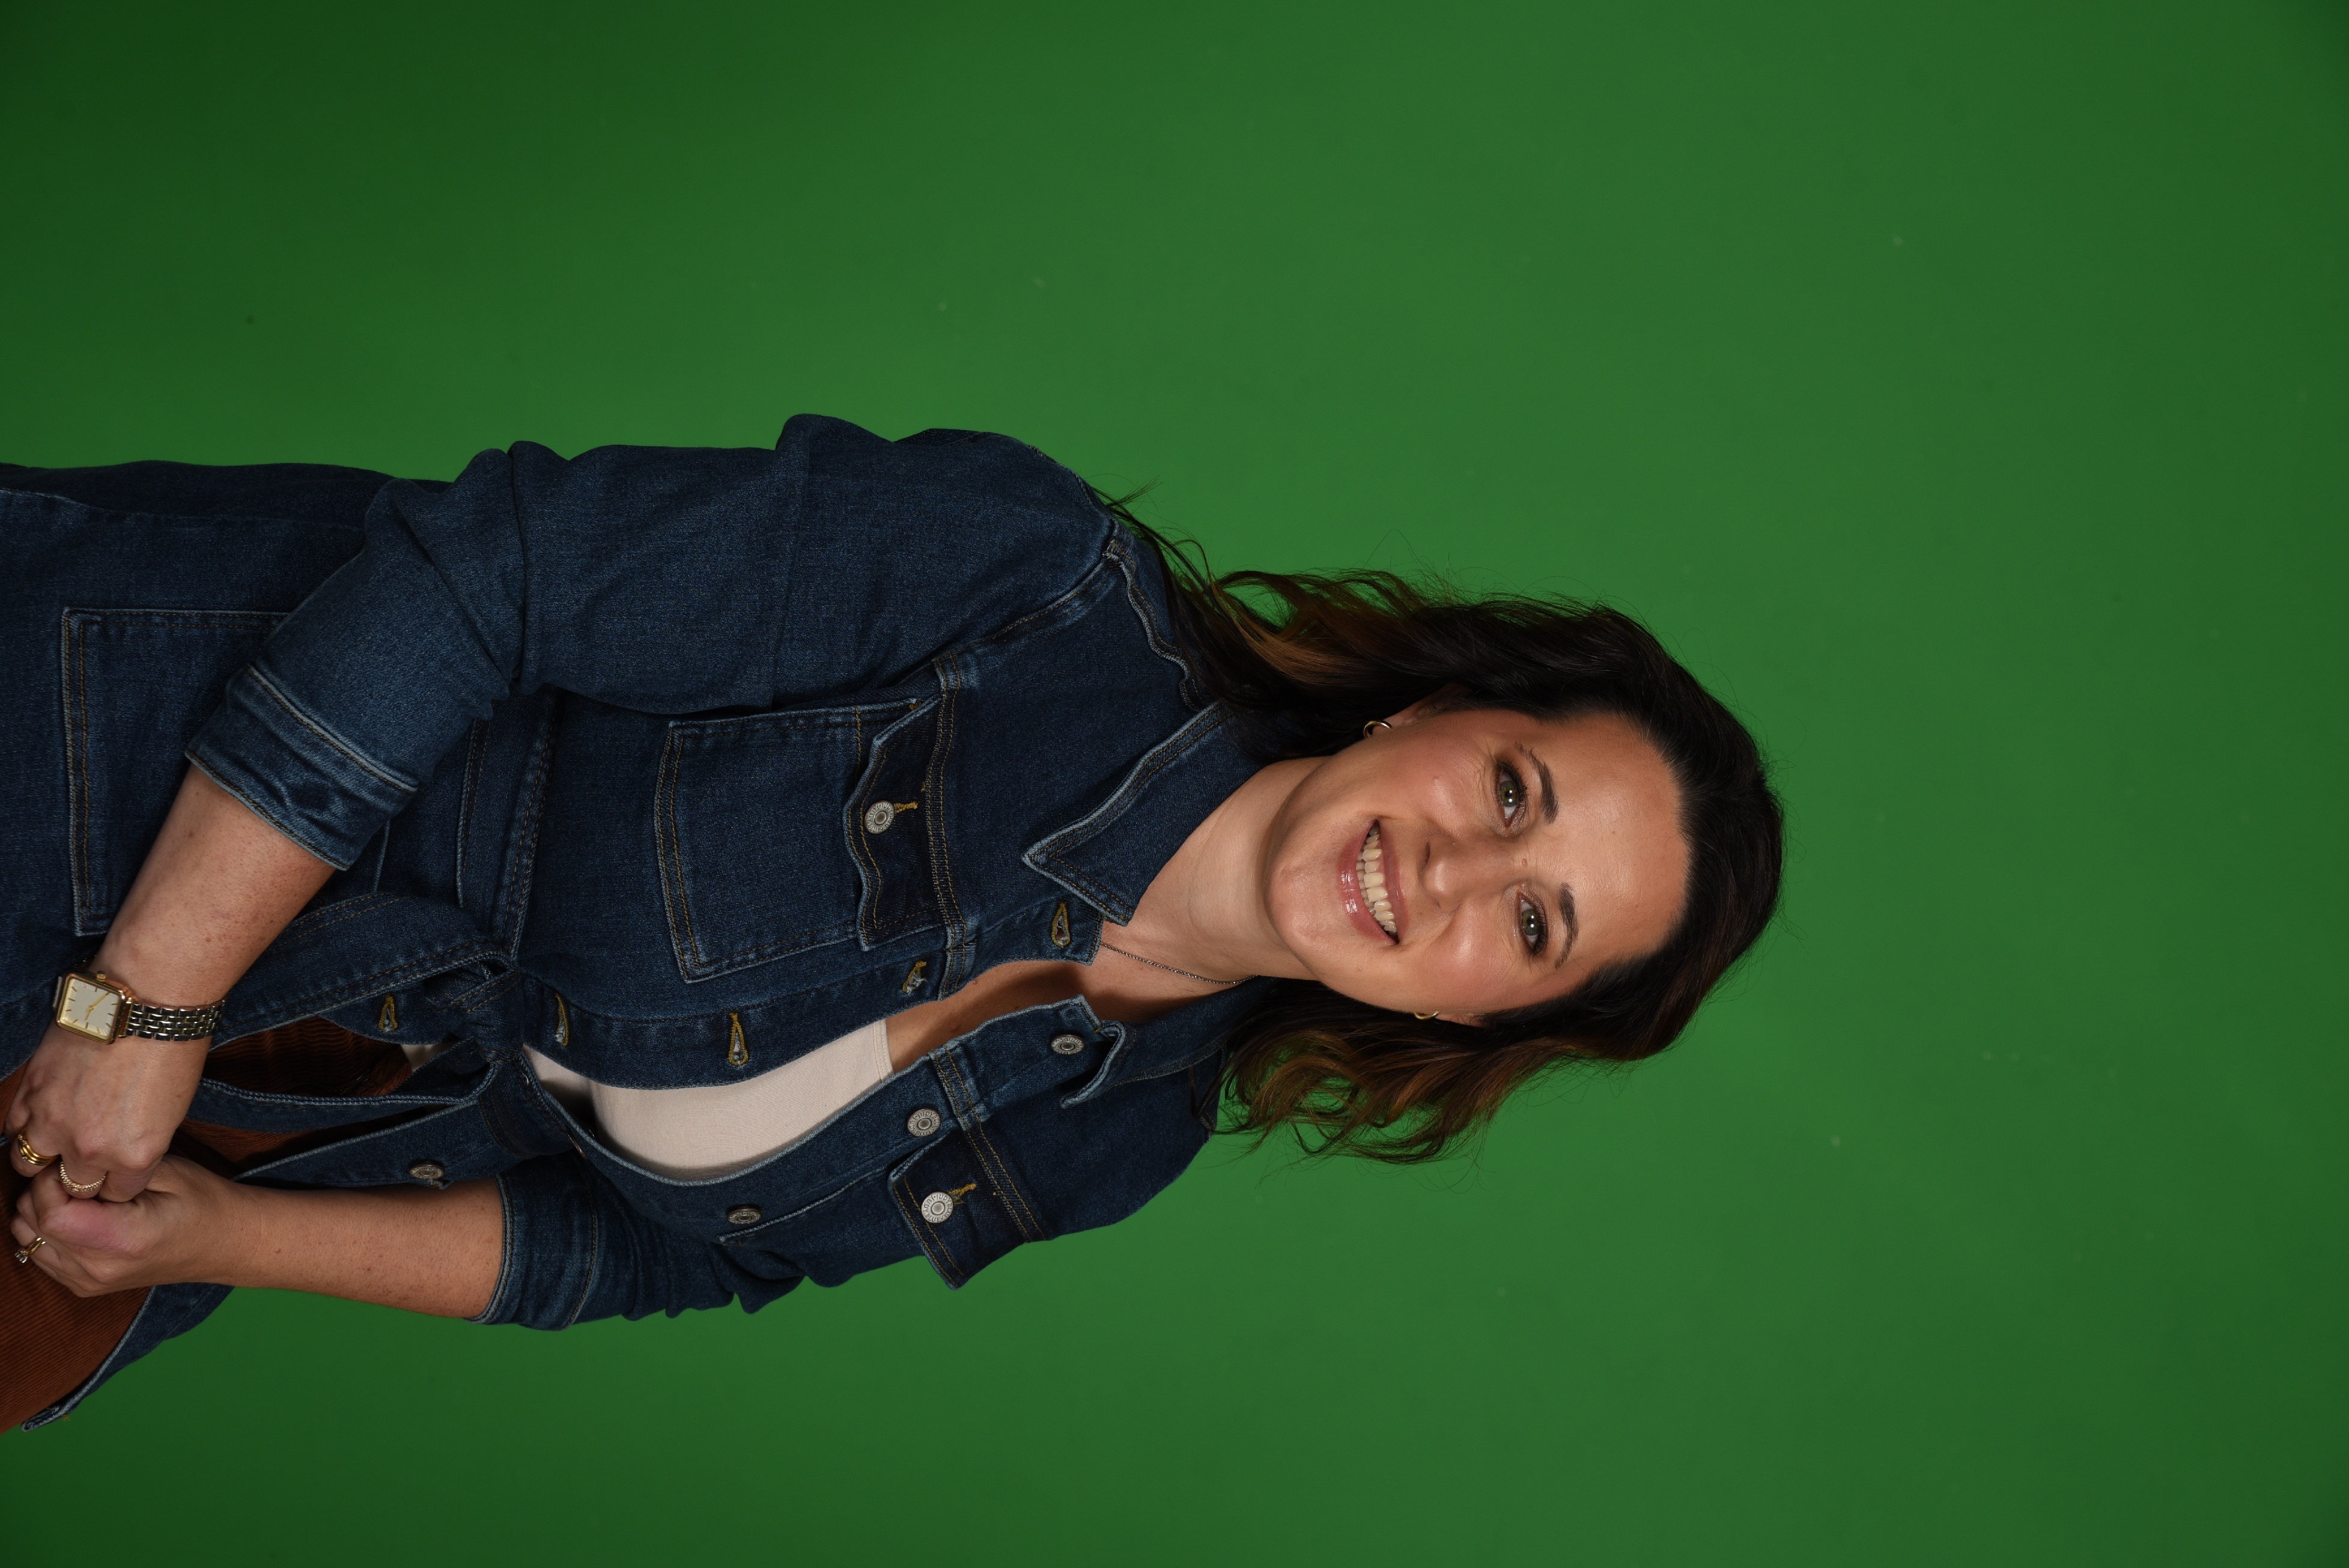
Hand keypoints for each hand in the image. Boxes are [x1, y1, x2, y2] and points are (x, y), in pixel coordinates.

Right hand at [6, 1020, 208, 1200]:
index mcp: (134, 1156)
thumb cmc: (174, 1047)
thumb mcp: (171, 1111)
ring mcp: (53, 1122)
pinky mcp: (30, 1092)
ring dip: (45, 1156)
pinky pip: (15, 1129)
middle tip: (87, 1158)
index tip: (116, 1174)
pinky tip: (40, 1119)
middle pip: (73, 1187)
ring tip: (58, 1142)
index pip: (117, 1195)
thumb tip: (119, 1154)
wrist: (143, 999)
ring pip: (31, 1164)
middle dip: (81, 1176)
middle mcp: (89, 1148)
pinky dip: (27, 1127)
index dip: (117, 1184)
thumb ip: (139, 1143)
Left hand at [10, 1152, 241, 1295]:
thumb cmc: (203, 1201)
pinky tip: (79, 1215)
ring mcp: (88, 1282)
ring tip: (79, 1194)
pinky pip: (38, 1253)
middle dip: (43, 1191)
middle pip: (32, 1226)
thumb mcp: (166, 1172)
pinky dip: (46, 1229)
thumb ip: (112, 1169)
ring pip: (27, 1239)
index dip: (51, 1183)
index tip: (76, 1165)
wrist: (225, 1244)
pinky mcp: (83, 1285)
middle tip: (79, 1174)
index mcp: (122, 1242)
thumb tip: (65, 1162)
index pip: (51, 1215)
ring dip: (41, 1210)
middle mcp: (98, 1269)